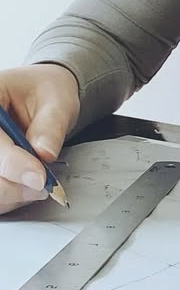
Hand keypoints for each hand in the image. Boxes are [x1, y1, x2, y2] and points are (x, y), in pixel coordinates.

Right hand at [0, 64, 79, 213]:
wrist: (46, 97)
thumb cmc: (47, 92)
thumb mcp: (57, 101)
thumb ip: (50, 126)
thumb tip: (44, 154)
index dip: (12, 162)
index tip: (39, 177)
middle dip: (13, 184)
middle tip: (43, 184)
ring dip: (13, 194)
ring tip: (41, 184)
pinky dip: (11, 198)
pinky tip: (29, 187)